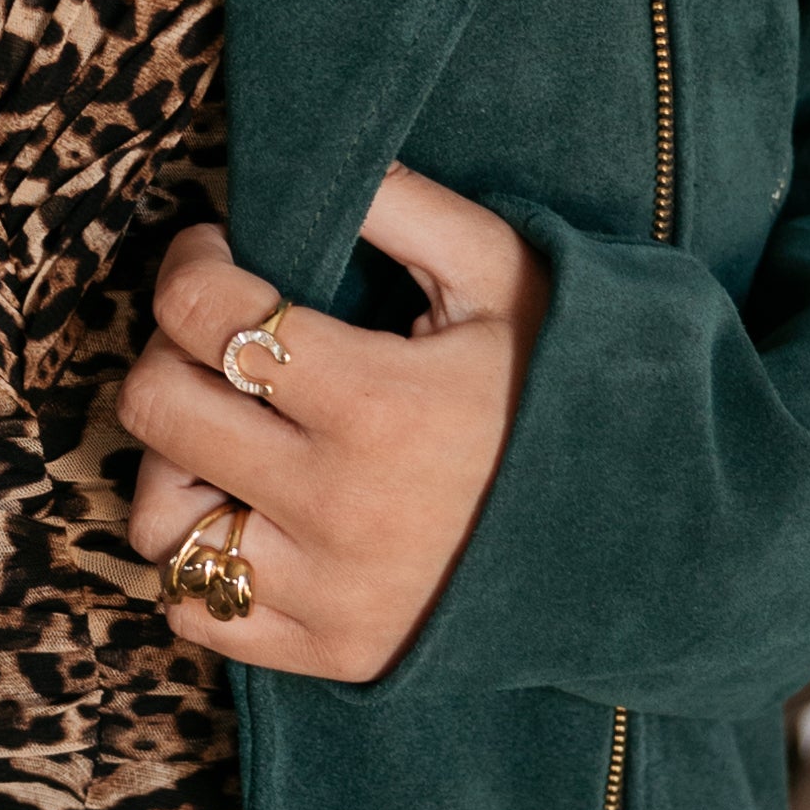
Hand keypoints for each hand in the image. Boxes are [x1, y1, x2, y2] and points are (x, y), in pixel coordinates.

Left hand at [121, 164, 550, 682]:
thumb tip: (311, 155)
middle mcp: (338, 506)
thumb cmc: (570, 389)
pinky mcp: (329, 654)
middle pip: (158, 406)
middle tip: (217, 338)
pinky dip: (198, 562)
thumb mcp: (507, 275)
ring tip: (231, 435)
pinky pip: (198, 609)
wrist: (651, 538)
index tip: (216, 255)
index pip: (202, 313)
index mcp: (378, 402)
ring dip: (175, 464)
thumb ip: (403, 208)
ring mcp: (328, 591)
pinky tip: (246, 515)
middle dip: (169, 348)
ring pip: (159, 519)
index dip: (191, 264)